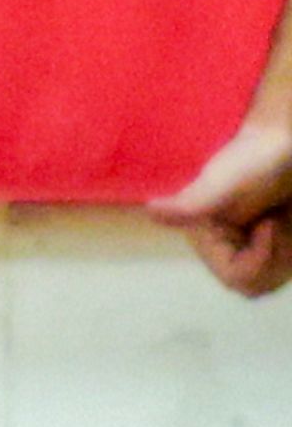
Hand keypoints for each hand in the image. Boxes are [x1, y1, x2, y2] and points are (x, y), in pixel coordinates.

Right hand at [149, 115, 291, 297]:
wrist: (281, 142)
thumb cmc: (252, 160)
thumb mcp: (222, 182)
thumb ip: (190, 203)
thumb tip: (149, 210)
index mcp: (209, 241)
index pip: (235, 277)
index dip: (257, 259)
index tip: (268, 223)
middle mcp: (226, 251)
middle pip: (255, 284)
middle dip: (273, 258)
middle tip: (277, 221)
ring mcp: (249, 250)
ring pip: (272, 279)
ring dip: (285, 254)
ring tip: (283, 218)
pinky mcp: (271, 246)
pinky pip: (283, 268)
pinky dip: (289, 253)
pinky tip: (287, 221)